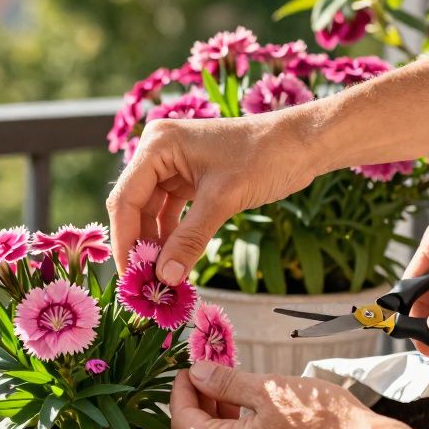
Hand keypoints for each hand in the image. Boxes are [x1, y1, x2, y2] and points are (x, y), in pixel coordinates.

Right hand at [106, 112, 317, 282]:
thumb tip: (165, 279)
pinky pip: (171, 213)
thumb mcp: (223, 200)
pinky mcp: (189, 179)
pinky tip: (176, 262)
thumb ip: (189, 240)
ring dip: (156, 244)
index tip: (130, 278)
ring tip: (161, 279)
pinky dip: (173, 237)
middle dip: (140, 245)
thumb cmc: (264, 157)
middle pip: (135, 207)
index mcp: (158, 144)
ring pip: (152, 213)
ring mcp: (173, 166)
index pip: (126, 199)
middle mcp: (158, 152)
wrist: (303, 144)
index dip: (125, 240)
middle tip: (144, 285)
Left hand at [170, 362, 394, 428]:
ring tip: (227, 393)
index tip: (188, 368)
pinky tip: (248, 418)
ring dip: (213, 425)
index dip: (181, 390)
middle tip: (204, 378)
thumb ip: (225, 383)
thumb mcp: (269, 389)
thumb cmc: (323, 422)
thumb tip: (197, 373)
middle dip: (193, 407)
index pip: (182, 420)